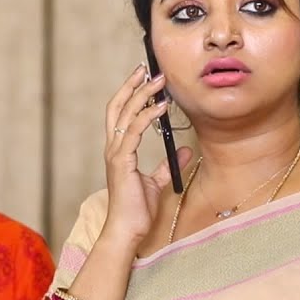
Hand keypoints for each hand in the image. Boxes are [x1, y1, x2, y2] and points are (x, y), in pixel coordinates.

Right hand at [101, 65, 192, 246]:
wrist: (127, 230)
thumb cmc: (136, 209)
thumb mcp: (155, 182)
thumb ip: (167, 165)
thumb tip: (185, 151)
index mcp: (119, 150)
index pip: (120, 114)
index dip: (129, 94)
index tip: (144, 78)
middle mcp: (114, 148)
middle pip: (118, 107)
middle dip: (132, 86)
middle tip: (148, 69)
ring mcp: (116, 153)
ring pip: (125, 114)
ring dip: (143, 95)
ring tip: (159, 82)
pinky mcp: (122, 161)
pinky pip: (134, 131)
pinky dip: (147, 116)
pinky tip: (160, 107)